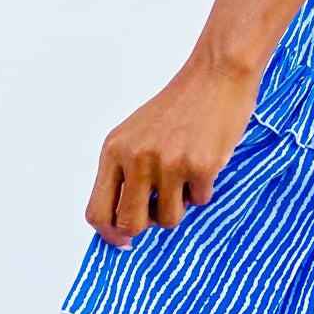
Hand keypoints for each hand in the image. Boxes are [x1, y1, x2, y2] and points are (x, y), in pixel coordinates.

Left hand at [83, 54, 261, 247]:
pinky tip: (208, 159)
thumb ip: (125, 170)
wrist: (218, 72)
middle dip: (148, 223)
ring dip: (181, 204)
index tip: (124, 241)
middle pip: (129, 223)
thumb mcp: (138, 133)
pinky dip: (205, 187)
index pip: (96, 210)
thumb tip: (122, 222)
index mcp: (115, 149)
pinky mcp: (199, 166)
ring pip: (168, 219)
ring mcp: (167, 163)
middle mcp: (136, 158)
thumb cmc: (182, 104)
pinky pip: (200, 201)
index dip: (109, 233)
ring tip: (188, 174)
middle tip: (162, 206)